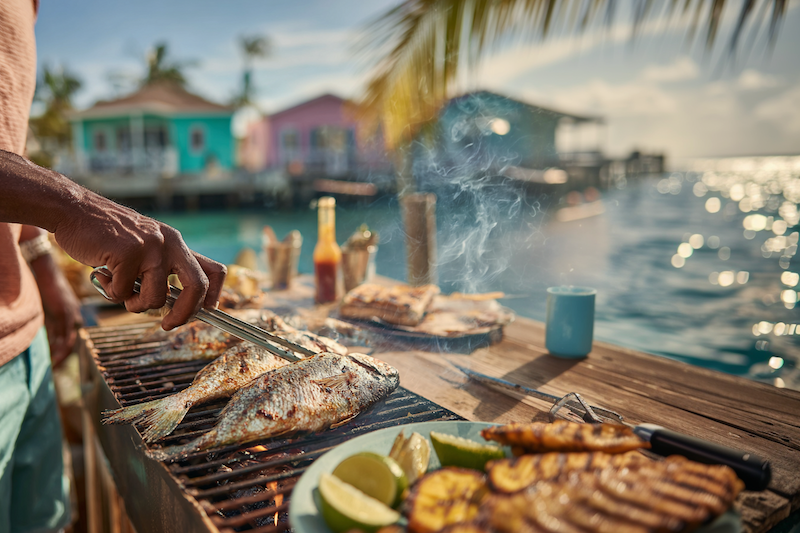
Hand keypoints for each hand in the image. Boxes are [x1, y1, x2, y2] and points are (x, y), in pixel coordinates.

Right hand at [1, 151, 225, 328]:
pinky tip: (102, 273)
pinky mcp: (127, 253)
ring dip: (135, 304)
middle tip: (168, 324)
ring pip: (155, 297)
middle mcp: (170, 243)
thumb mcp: (146, 245)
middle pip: (197, 286)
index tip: (206, 313)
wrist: (75, 210)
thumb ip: (162, 268)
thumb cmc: (108, 235)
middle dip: (185, 313)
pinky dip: (110, 292)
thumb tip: (177, 304)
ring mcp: (150, 248)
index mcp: (177, 243)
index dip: (214, 296)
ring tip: (119, 289)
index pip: (214, 270)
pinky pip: (123, 292)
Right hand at [20, 225, 82, 366]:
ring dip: (62, 351)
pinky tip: (54, 353)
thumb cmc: (43, 284)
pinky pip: (65, 331)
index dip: (65, 347)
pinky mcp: (64, 310)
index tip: (57, 358)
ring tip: (53, 362)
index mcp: (72, 311)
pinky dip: (60, 344)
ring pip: (70, 337)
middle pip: (72, 338)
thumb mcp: (48, 304)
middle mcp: (74, 312)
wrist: (44, 269)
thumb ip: (49, 317)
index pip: (72, 334)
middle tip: (55, 364)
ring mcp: (71, 311)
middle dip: (64, 352)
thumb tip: (46, 332)